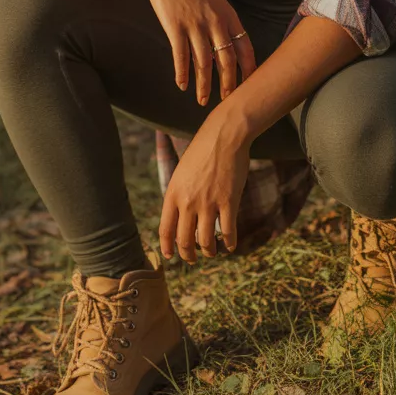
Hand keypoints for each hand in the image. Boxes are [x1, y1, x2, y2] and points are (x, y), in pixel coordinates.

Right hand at [141, 0, 255, 104]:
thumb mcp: (215, 1)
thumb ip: (223, 24)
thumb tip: (226, 51)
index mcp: (229, 15)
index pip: (246, 48)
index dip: (248, 70)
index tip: (248, 87)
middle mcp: (215, 22)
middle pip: (227, 61)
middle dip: (228, 84)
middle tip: (227, 101)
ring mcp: (195, 25)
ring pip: (204, 64)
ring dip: (204, 86)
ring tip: (202, 100)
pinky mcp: (175, 27)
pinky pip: (181, 57)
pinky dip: (182, 74)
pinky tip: (182, 85)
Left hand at [158, 107, 250, 260]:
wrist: (224, 135)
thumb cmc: (202, 150)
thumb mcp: (181, 172)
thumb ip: (179, 194)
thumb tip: (180, 218)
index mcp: (173, 193)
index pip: (165, 229)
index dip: (167, 247)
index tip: (171, 256)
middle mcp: (188, 201)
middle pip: (184, 240)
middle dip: (188, 254)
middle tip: (192, 258)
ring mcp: (209, 203)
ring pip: (206, 241)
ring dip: (209, 251)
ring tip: (211, 252)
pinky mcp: (229, 201)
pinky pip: (228, 231)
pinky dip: (229, 243)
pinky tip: (230, 246)